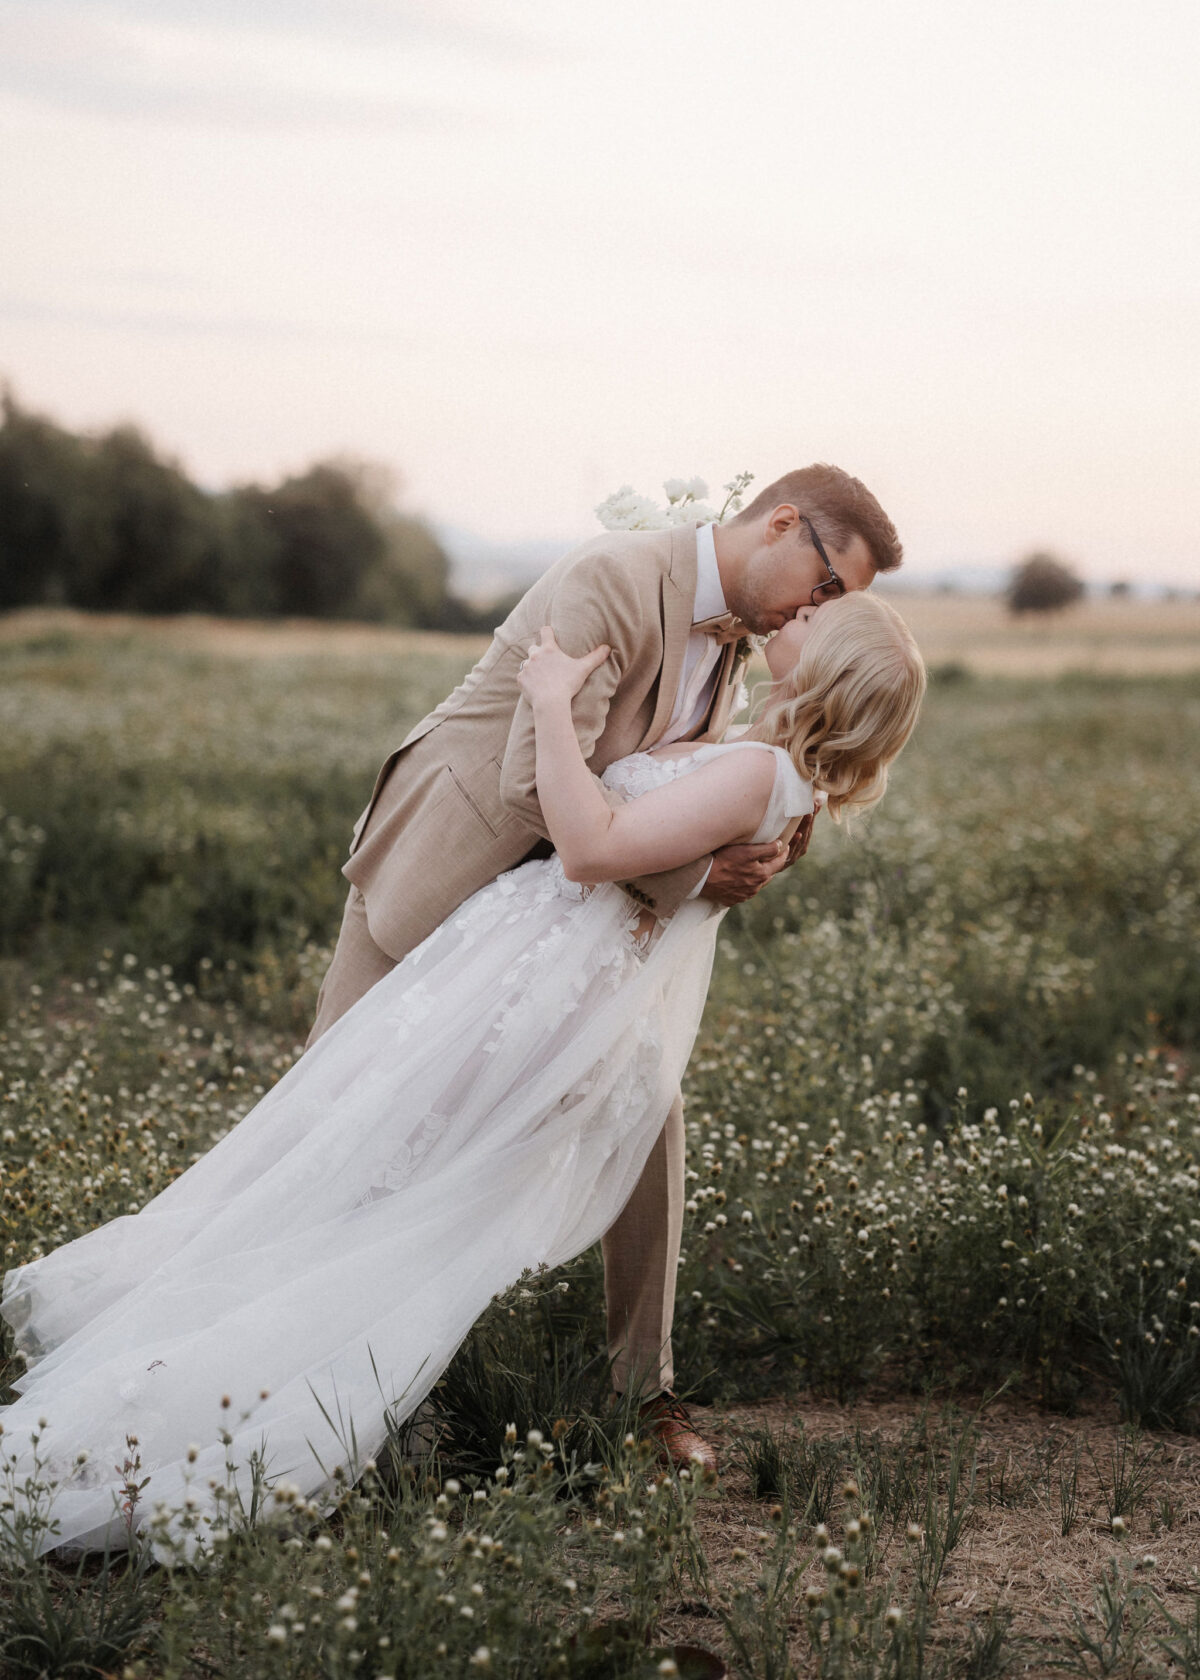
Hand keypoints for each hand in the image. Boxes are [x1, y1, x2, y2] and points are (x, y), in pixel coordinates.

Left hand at [516, 626, 610, 707]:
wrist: (551, 702)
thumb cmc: (567, 684)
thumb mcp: (583, 669)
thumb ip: (595, 657)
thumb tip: (608, 647)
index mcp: (549, 649)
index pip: (545, 632)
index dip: (547, 632)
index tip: (549, 634)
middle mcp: (535, 655)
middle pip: (533, 647)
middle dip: (538, 652)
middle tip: (546, 662)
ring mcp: (526, 667)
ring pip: (526, 663)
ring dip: (532, 667)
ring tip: (540, 677)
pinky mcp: (520, 679)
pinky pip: (522, 677)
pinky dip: (527, 681)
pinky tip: (534, 687)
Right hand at [698, 809, 817, 906]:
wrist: (701, 878)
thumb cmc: (723, 860)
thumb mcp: (747, 851)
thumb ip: (767, 849)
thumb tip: (780, 846)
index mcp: (762, 875)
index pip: (779, 863)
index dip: (783, 852)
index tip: (785, 845)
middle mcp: (755, 888)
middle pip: (768, 874)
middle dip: (771, 864)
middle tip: (770, 855)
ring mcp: (743, 895)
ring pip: (755, 884)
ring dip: (757, 876)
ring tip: (753, 866)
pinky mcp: (732, 899)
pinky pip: (742, 891)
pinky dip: (744, 884)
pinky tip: (738, 878)